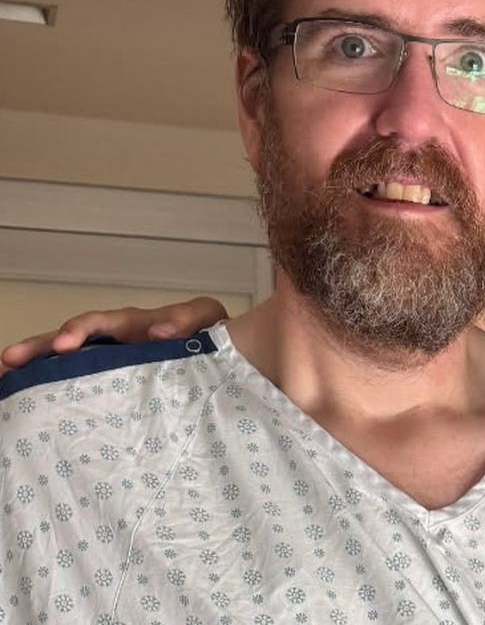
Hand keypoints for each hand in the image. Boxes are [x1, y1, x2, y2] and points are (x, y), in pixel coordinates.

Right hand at [0, 296, 228, 371]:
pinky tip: (34, 403)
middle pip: (71, 340)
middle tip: (10, 360)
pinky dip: (57, 389)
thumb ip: (188, 318)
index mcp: (135, 324)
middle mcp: (115, 342)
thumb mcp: (206, 318)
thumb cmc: (211, 333)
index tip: (63, 346)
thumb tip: (159, 330)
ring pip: (69, 363)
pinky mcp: (116, 385)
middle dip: (40, 348)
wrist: (225, 355)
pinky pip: (84, 384)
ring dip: (38, 369)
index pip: (100, 322)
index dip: (80, 329)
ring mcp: (112, 363)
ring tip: (7, 379)